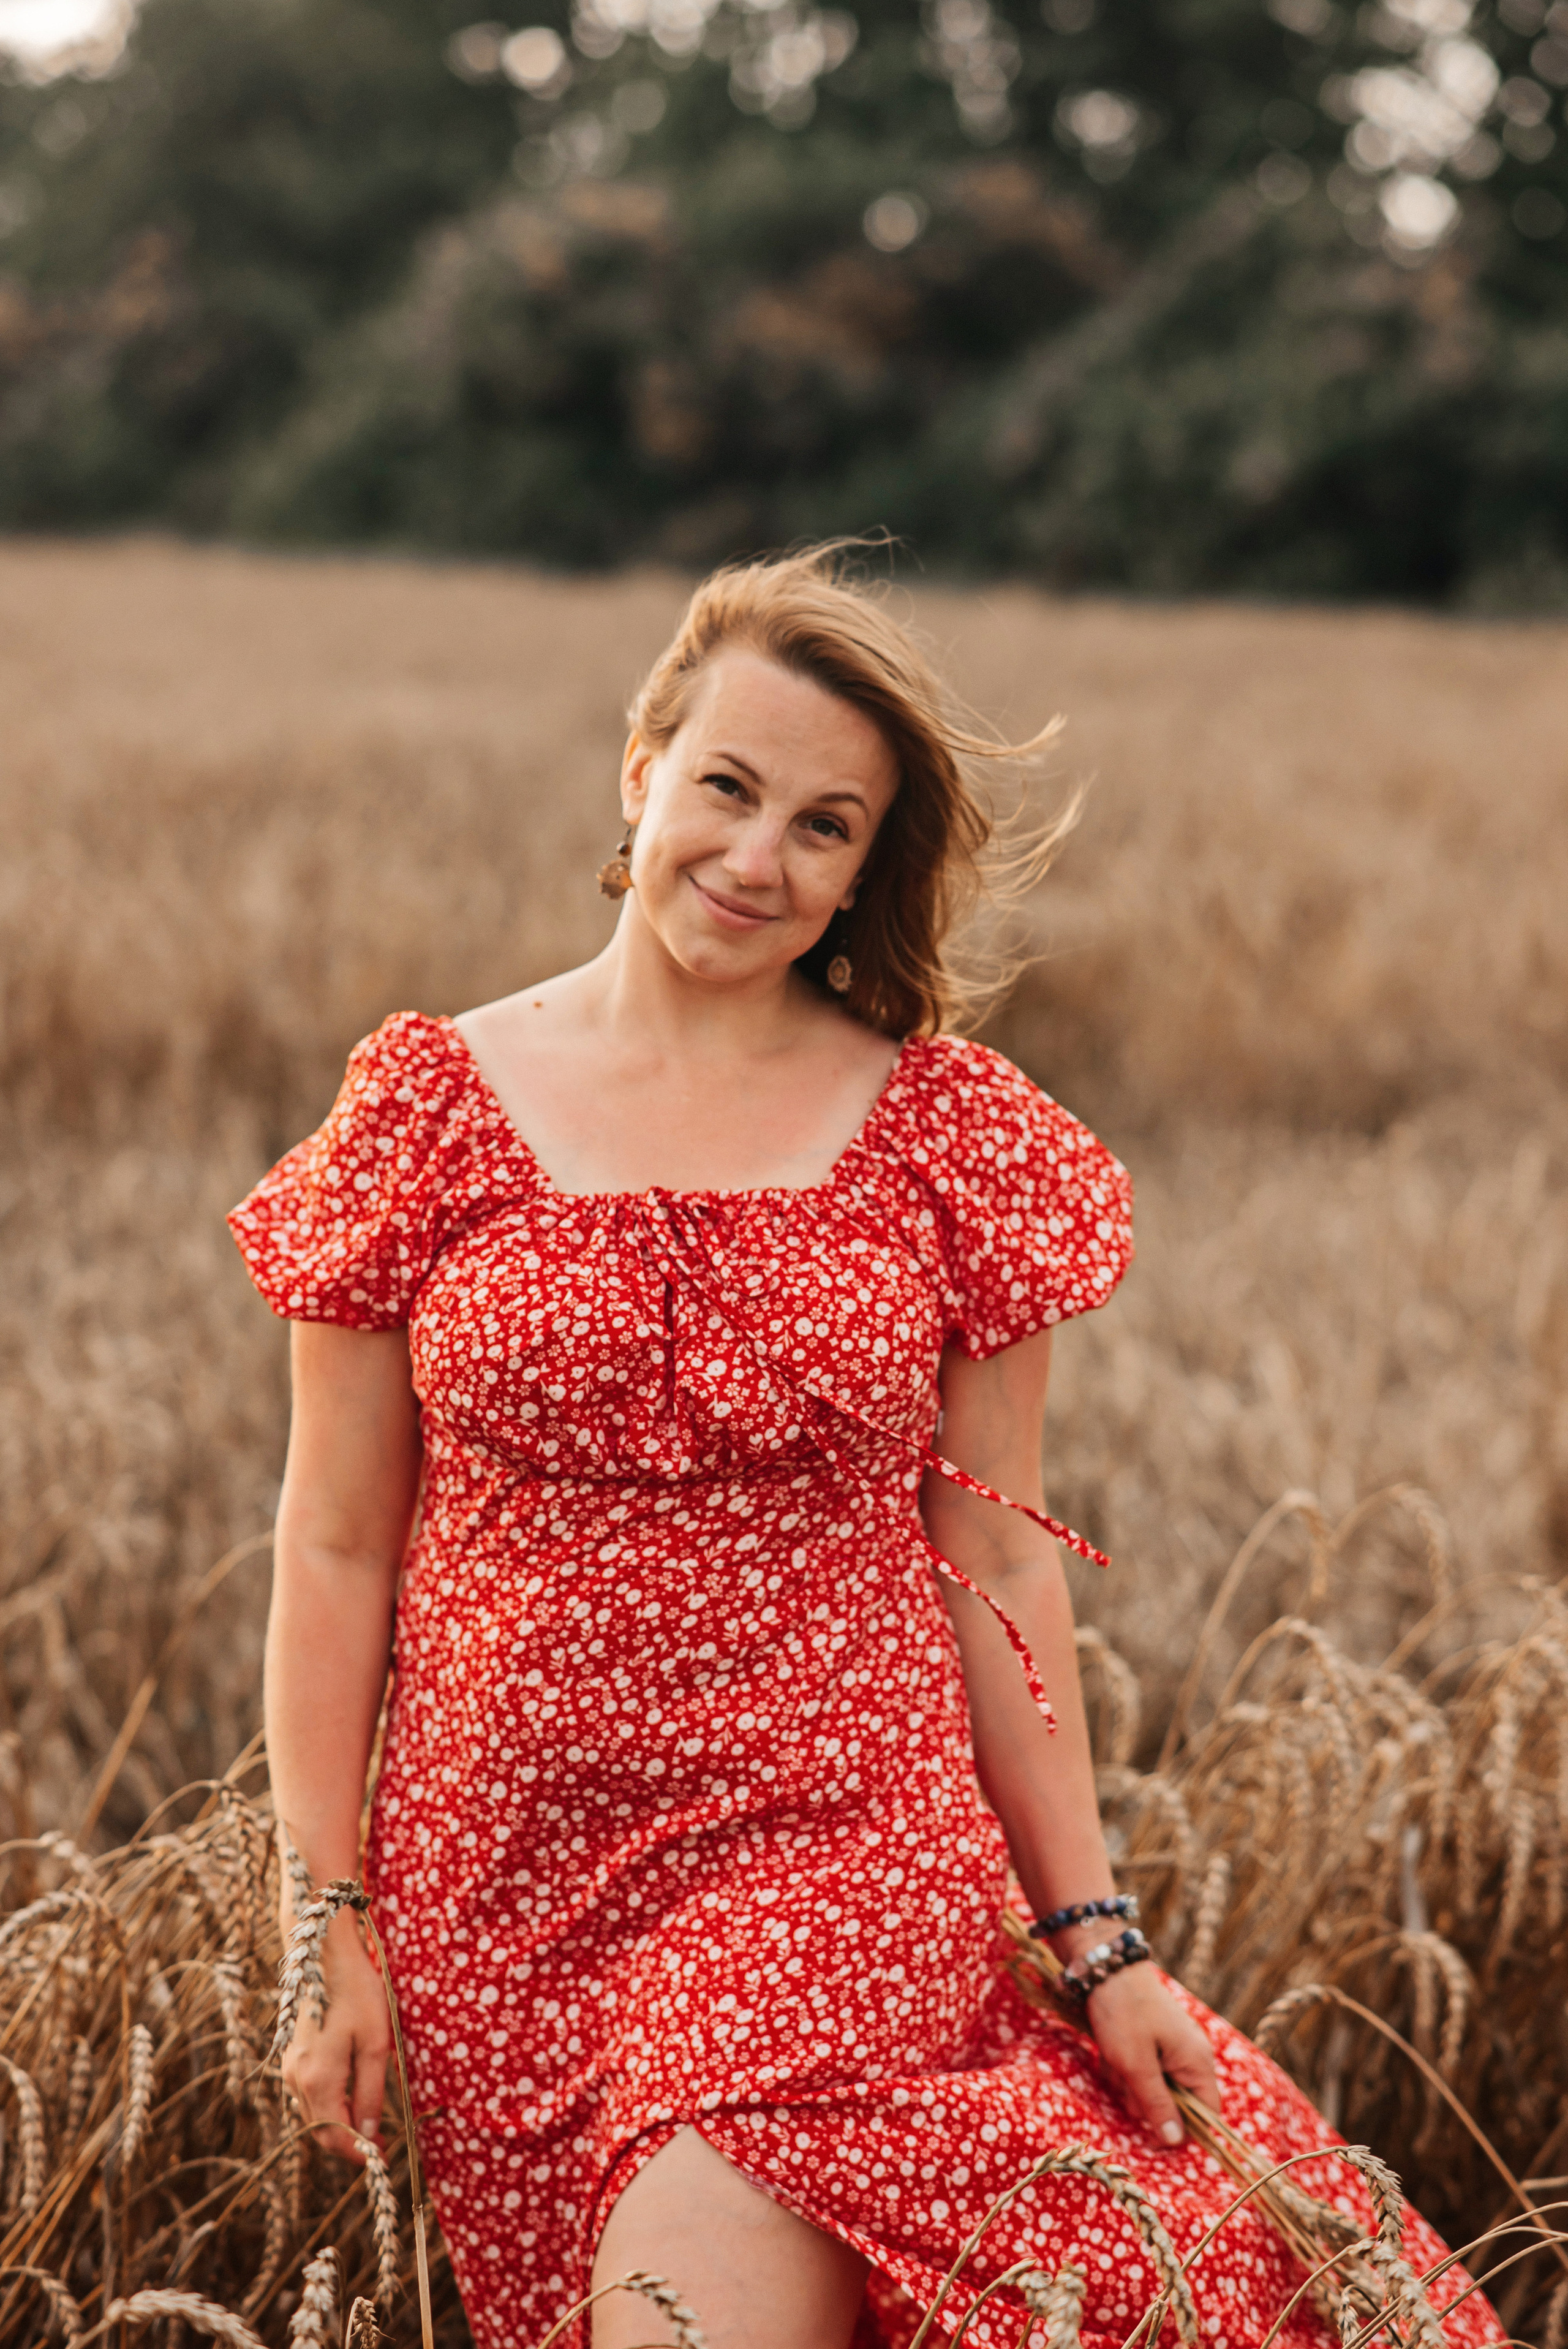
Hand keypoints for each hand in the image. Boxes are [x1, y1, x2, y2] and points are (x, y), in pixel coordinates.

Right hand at [281, 1906, 390, 2163]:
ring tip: (370, 2120)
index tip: (384, 2156)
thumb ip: (370, 2092)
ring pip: (313, 2114)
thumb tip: (369, 2134)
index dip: (360, 2152)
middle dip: (349, 2142)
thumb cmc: (356, 1993)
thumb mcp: (374, 2043)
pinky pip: (308, 2095)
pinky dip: (329, 2105)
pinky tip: (350, 2095)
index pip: (336, 2136)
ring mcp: (290, 2067)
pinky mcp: (292, 2056)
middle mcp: (296, 2080)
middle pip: (321, 2131)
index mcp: (318, 2080)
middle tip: (381, 2142)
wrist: (324, 1955)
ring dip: (339, 2124)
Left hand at [1083, 1964, 1219, 2146]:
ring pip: (1152, 2086)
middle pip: (1174, 2103)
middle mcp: (1191, 2055)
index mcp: (1197, 2062)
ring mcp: (1172, 2045)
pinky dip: (1122, 2065)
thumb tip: (1175, 2142)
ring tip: (1114, 2059)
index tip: (1150, 2138)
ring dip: (1128, 2081)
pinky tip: (1108, 2050)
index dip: (1181, 2133)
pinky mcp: (1152, 2039)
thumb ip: (1157, 2104)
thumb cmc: (1123, 2013)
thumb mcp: (1136, 2065)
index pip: (1207, 2116)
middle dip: (1143, 2098)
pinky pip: (1140, 2068)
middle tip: (1125, 2078)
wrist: (1104, 1964)